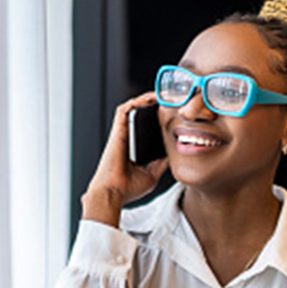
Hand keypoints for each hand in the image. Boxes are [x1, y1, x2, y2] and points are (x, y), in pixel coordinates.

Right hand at [81, 92, 169, 226]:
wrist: (113, 193)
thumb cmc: (127, 189)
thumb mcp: (152, 175)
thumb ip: (161, 164)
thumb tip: (173, 155)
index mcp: (133, 149)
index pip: (146, 129)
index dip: (157, 119)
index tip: (171, 114)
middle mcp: (126, 139)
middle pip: (140, 116)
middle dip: (153, 105)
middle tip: (169, 99)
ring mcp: (121, 134)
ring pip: (132, 109)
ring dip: (146, 99)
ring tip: (162, 94)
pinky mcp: (117, 131)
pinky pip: (124, 110)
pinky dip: (136, 101)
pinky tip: (150, 97)